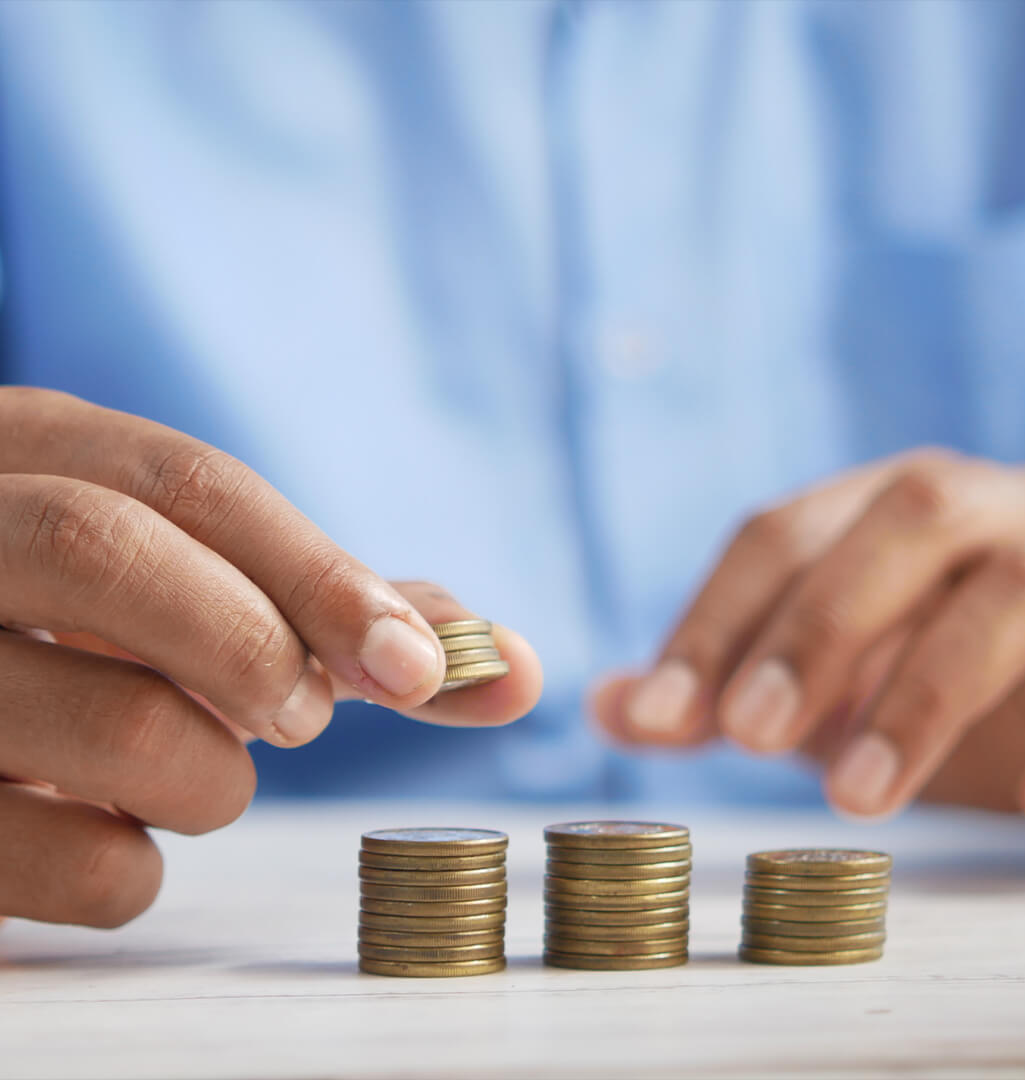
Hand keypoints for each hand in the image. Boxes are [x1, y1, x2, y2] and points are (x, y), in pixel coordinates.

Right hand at [0, 388, 541, 927]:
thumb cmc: (94, 631)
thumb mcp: (190, 580)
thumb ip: (337, 611)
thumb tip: (512, 665)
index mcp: (33, 454)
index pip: (193, 484)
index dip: (322, 575)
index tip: (419, 665)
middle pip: (111, 550)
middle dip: (252, 646)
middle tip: (299, 716)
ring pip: (109, 719)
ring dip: (209, 776)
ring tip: (197, 773)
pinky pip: (61, 860)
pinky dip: (132, 869)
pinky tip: (116, 832)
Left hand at [593, 449, 1024, 823]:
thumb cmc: (953, 680)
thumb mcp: (836, 685)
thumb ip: (730, 686)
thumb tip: (608, 705)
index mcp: (901, 508)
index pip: (786, 531)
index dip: (715, 617)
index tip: (655, 718)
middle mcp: (1003, 508)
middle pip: (912, 514)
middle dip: (819, 624)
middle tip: (744, 736)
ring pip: (1021, 585)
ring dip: (925, 692)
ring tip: (853, 799)